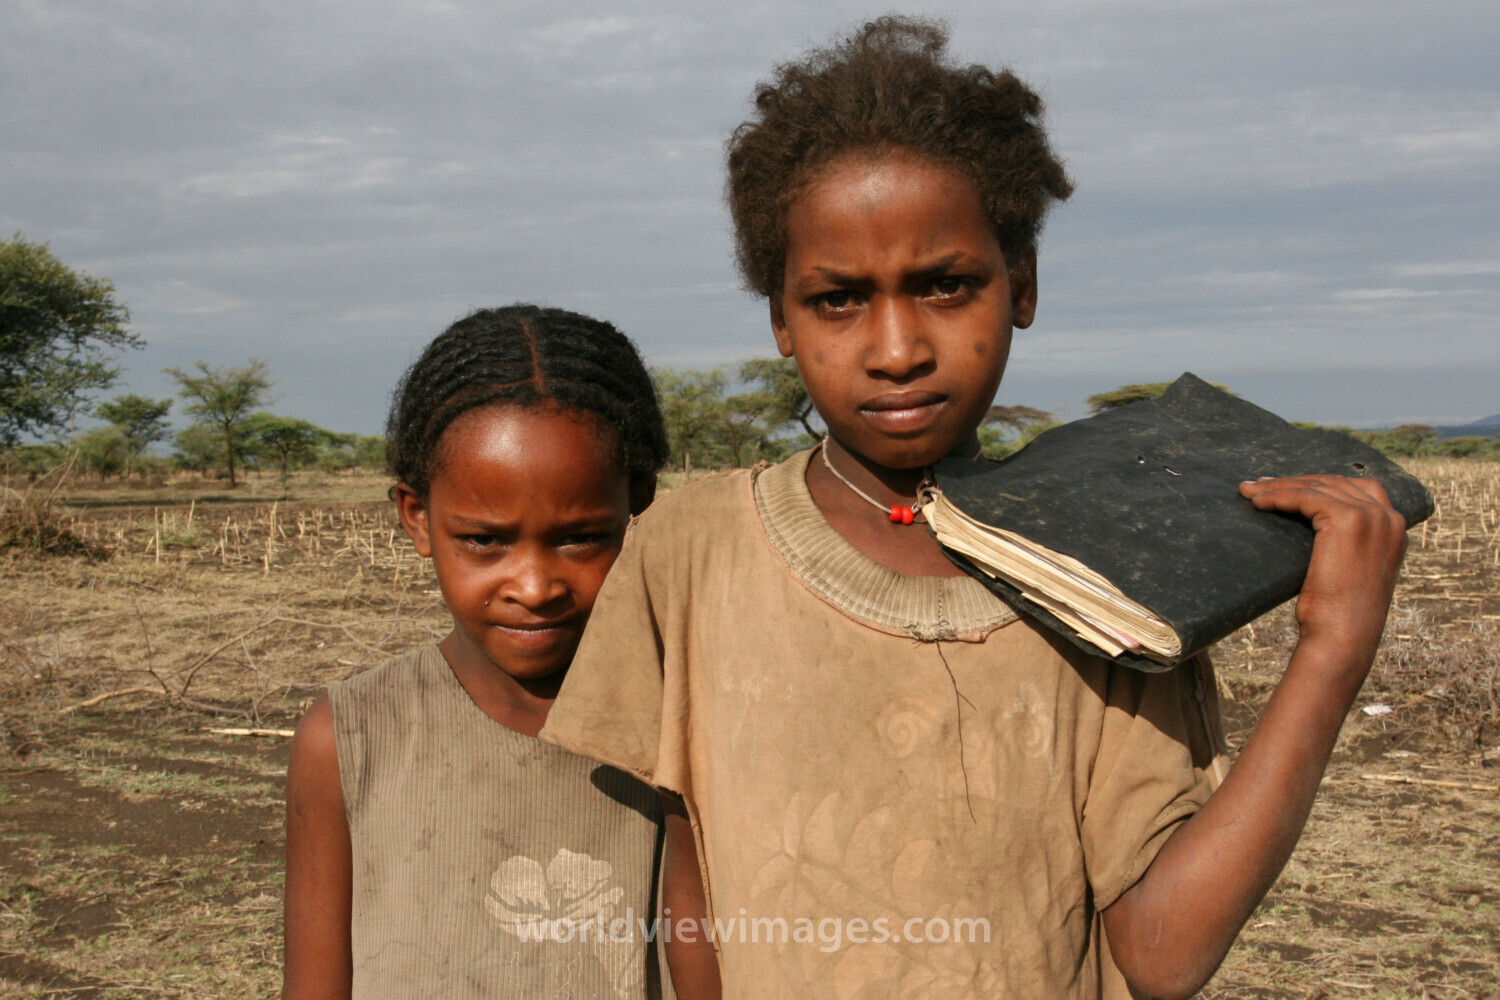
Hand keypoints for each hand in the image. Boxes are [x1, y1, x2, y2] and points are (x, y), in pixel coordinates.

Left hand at [1239, 474, 1407, 683]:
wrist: (1343, 636)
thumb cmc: (1339, 612)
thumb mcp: (1351, 569)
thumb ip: (1348, 544)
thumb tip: (1315, 527)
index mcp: (1395, 528)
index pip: (1355, 490)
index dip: (1318, 484)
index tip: (1285, 486)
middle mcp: (1390, 517)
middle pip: (1335, 483)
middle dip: (1294, 481)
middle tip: (1259, 486)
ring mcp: (1372, 517)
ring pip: (1317, 487)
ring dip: (1279, 487)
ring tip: (1250, 493)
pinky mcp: (1348, 520)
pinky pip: (1306, 497)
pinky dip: (1279, 496)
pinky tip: (1258, 503)